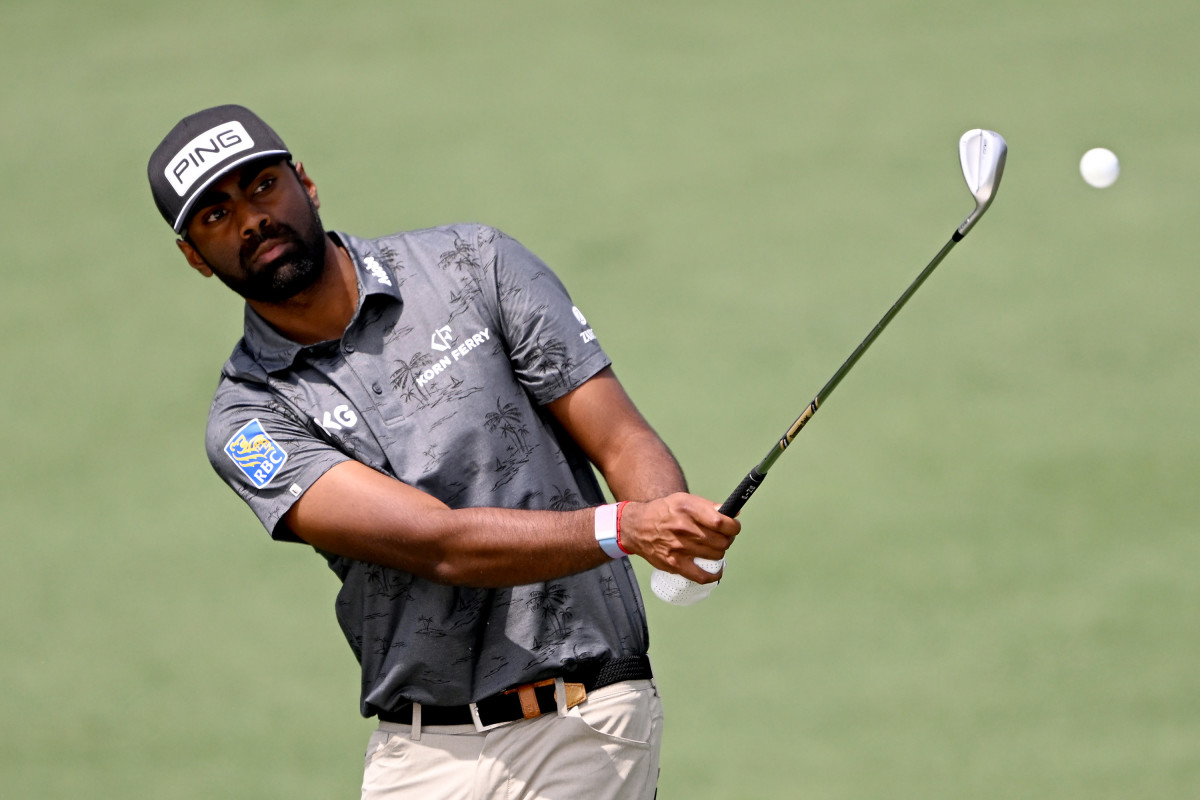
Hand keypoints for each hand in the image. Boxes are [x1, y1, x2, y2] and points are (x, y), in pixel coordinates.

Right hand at [618, 493, 739, 582]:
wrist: (637, 526)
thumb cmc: (664, 512)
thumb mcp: (684, 500)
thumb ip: (709, 507)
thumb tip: (734, 513)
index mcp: (688, 509)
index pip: (722, 523)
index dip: (734, 527)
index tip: (733, 527)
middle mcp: (684, 528)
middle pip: (721, 541)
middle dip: (727, 539)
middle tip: (722, 537)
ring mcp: (679, 547)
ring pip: (715, 555)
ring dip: (719, 552)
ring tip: (713, 548)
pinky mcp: (674, 563)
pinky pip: (701, 576)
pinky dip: (713, 575)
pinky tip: (715, 570)